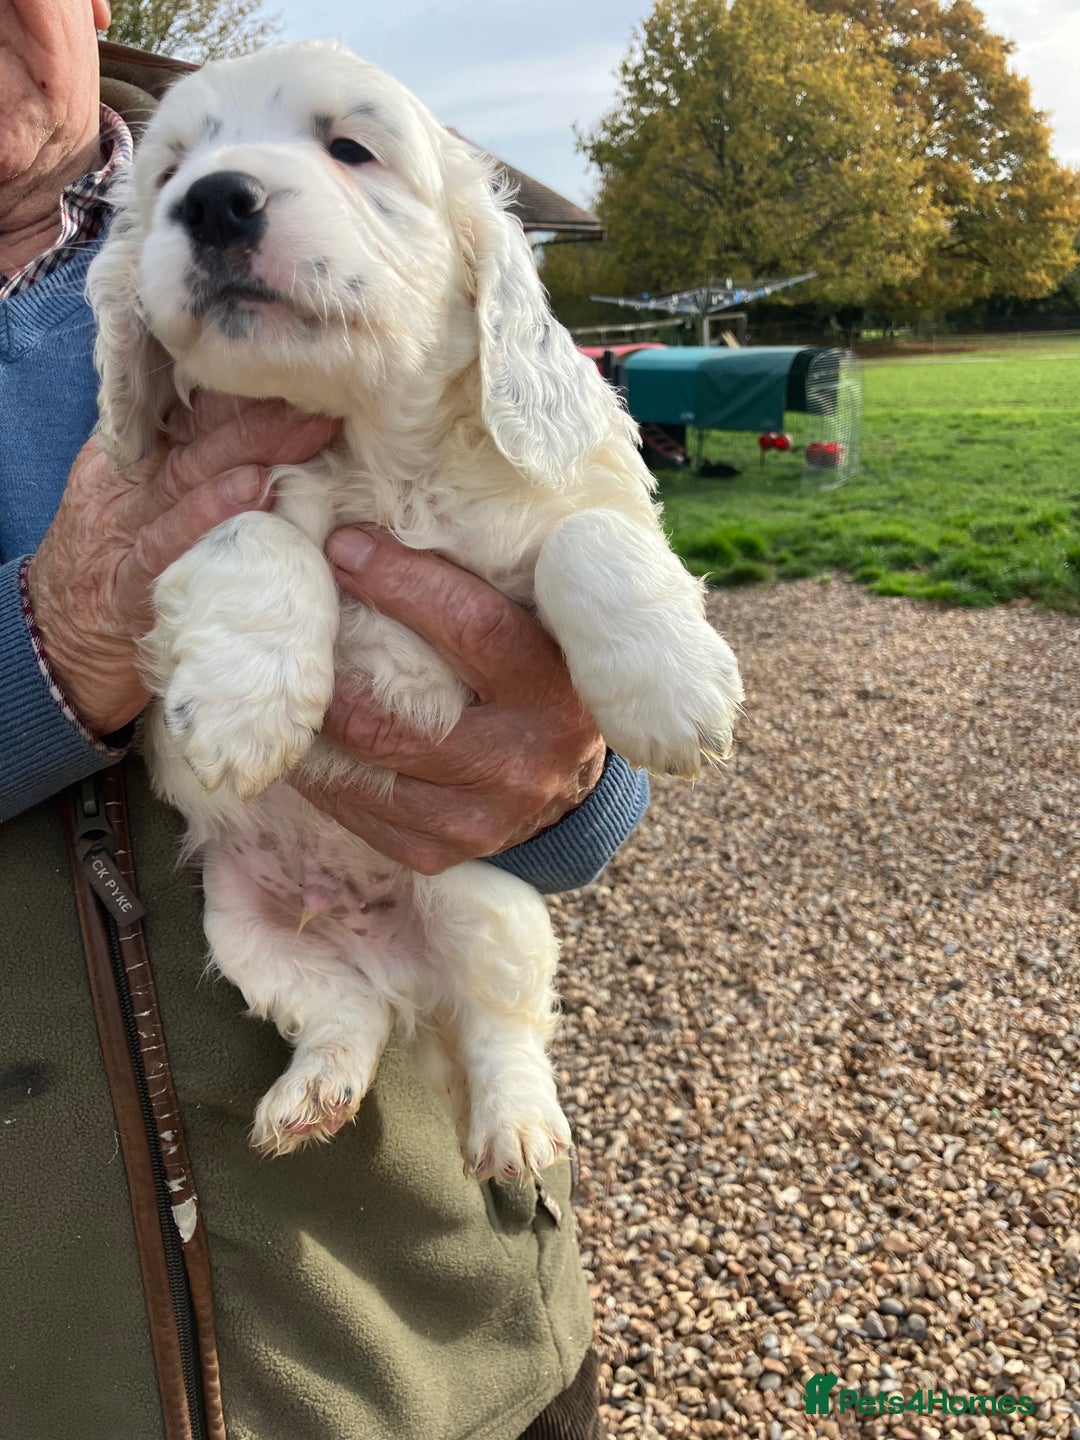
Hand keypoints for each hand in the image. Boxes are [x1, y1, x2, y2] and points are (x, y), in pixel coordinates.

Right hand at [27, 396, 337, 735]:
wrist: (57, 642)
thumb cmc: (116, 568)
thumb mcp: (146, 505)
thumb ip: (193, 470)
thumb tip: (264, 435)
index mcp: (135, 457)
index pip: (191, 409)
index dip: (245, 390)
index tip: (299, 371)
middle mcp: (128, 482)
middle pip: (197, 434)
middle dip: (262, 412)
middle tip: (321, 394)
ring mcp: (124, 529)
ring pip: (186, 475)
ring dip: (248, 448)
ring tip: (301, 428)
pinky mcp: (127, 581)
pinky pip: (168, 542)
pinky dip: (208, 514)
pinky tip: (252, 490)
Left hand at [290, 526, 606, 873]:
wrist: (567, 786)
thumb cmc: (537, 682)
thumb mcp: (537, 632)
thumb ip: (483, 587)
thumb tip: (383, 520)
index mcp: (554, 691)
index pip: (472, 627)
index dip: (401, 583)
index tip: (343, 545)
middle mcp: (522, 763)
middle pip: (402, 719)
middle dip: (332, 668)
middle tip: (288, 624)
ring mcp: (480, 820)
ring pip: (370, 770)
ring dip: (314, 724)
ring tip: (279, 681)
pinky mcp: (442, 854)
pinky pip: (360, 814)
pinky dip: (322, 774)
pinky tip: (300, 738)